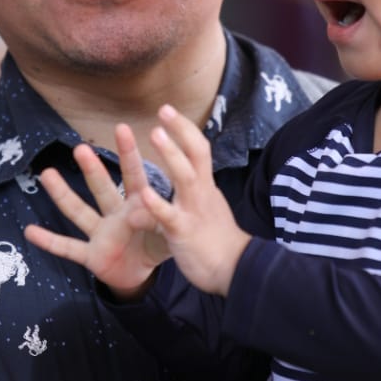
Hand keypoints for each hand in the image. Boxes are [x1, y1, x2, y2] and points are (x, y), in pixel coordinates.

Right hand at [23, 125, 168, 295]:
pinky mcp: (91, 256)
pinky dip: (49, 242)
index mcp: (137, 206)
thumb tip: (147, 204)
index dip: (129, 154)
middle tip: (80, 148)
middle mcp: (114, 215)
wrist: (141, 275)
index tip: (123, 129)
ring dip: (63, 194)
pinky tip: (30, 231)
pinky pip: (68, 248)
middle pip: (101, 189)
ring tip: (47, 173)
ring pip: (79, 212)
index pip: (134, 177)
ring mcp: (100, 234)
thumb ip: (159, 220)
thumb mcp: (166, 235)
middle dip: (92, 169)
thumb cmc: (155, 246)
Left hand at [136, 105, 250, 294]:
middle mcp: (202, 193)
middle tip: (163, 109)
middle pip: (196, 153)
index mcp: (206, 187)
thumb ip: (196, 192)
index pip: (199, 150)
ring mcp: (194, 211)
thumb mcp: (208, 209)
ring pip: (185, 177)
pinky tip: (145, 195)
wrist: (236, 272)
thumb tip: (190, 176)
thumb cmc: (220, 241)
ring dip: (170, 154)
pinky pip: (169, 217)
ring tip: (154, 134)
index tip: (168, 111)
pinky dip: (157, 204)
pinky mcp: (184, 233)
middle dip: (180, 130)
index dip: (184, 129)